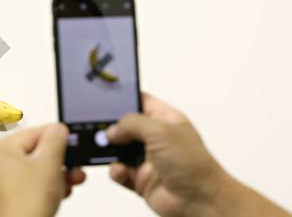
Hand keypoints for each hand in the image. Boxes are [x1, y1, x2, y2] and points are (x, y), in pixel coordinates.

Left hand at [0, 124, 85, 216]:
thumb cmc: (26, 205)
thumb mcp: (49, 163)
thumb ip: (55, 139)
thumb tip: (57, 129)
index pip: (33, 134)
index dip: (57, 137)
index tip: (70, 141)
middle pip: (32, 155)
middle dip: (57, 163)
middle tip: (71, 169)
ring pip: (29, 173)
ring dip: (52, 177)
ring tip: (66, 185)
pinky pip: (23, 188)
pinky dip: (39, 189)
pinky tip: (54, 195)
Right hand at [107, 93, 290, 216]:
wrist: (199, 200)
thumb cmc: (192, 164)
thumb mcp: (161, 131)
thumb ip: (132, 124)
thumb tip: (112, 129)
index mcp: (164, 120)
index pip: (141, 101)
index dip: (125, 98)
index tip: (106, 97)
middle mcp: (154, 138)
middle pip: (125, 126)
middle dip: (111, 127)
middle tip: (99, 127)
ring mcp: (146, 159)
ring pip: (118, 150)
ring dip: (111, 151)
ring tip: (106, 149)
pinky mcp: (139, 178)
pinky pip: (119, 171)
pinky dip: (116, 171)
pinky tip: (121, 170)